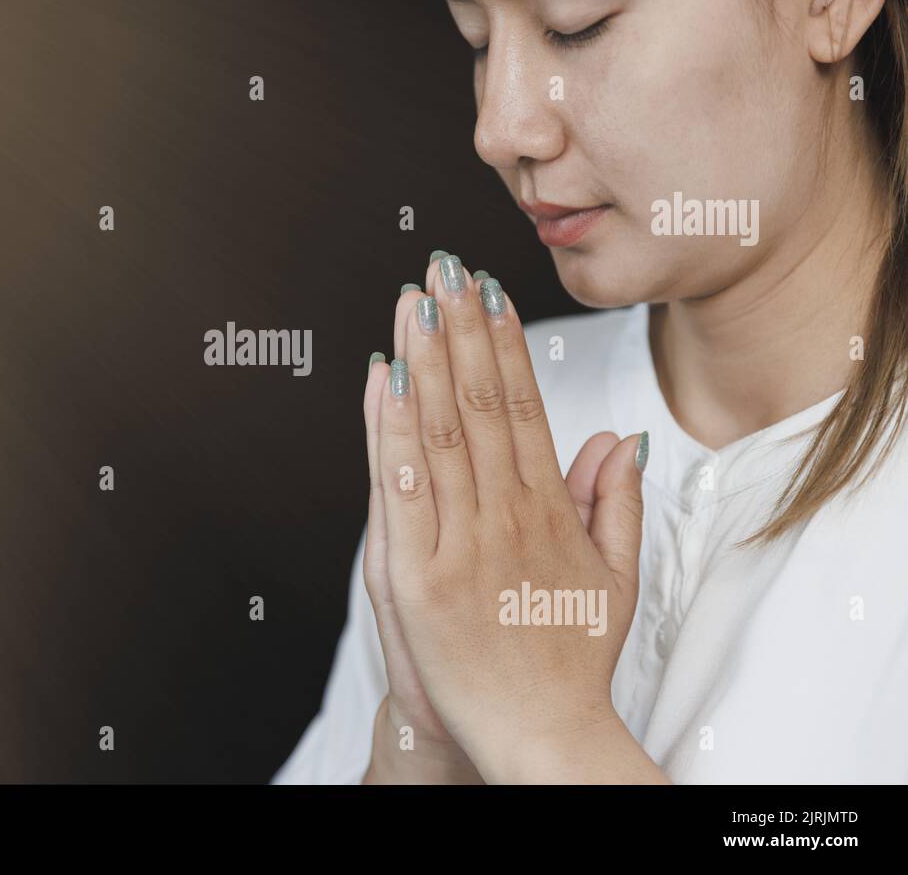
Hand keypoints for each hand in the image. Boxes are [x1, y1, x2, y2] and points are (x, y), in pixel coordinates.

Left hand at [375, 255, 656, 782]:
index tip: (490, 292)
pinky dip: (390, 434)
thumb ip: (615, 503)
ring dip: (423, 362)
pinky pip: (401, 492)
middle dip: (461, 330)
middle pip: (480, 405)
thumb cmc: (570, 658)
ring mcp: (460, 545)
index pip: (524, 406)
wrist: (539, 735)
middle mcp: (506, 517)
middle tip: (445, 269)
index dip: (504, 344)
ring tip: (413, 301)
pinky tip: (381, 383)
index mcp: (549, 511)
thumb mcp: (615, 579)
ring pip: (440, 434)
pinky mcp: (417, 579)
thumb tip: (623, 436)